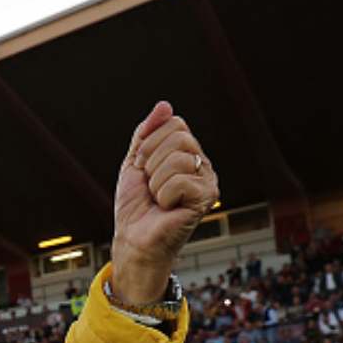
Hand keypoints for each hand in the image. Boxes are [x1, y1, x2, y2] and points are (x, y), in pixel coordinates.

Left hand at [111, 102, 219, 304]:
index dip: (149, 144)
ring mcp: (208, 180)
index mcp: (187, 152)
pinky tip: (167, 207)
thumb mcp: (135, 162)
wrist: (134, 238)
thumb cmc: (136, 205)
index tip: (143, 168)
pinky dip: (163, 196)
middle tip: (151, 185)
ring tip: (158, 198)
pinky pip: (179, 181)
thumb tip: (164, 105)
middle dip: (152, 162)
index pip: (174, 123)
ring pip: (178, 159)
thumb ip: (147, 133)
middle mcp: (202, 163)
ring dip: (156, 181)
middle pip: (178, 138)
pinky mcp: (208, 198)